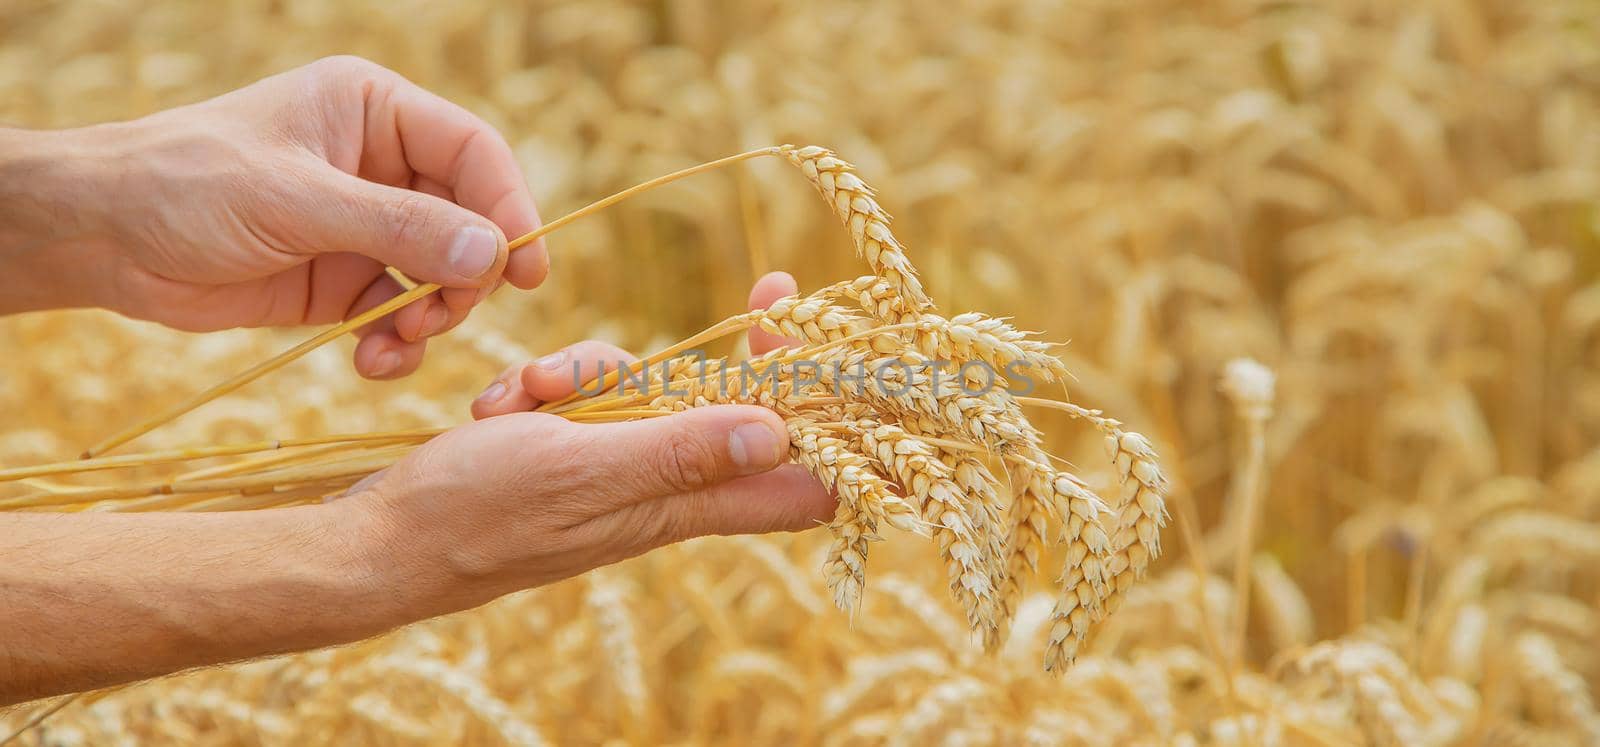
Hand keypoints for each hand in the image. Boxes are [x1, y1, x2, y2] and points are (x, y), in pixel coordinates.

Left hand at [0, 56, 545, 378]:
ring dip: (432, 317)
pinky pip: (401, 315)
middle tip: (440, 315)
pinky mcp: (344, 282)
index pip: (473, 153)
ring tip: (396, 343)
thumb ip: (399, 227)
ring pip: (442, 276)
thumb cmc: (189, 185)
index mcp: (375, 112)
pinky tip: (372, 361)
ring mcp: (366, 226)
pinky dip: (398, 343)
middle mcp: (382, 166)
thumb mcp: (297, 199)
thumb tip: (492, 256)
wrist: (105, 239)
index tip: (526, 269)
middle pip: (470, 221)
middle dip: (465, 275)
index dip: (508, 207)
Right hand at [341, 272, 828, 606]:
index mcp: (683, 505)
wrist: (381, 544)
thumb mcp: (578, 469)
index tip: (847, 355)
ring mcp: (620, 472)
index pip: (805, 483)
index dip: (839, 426)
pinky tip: (503, 404)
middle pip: (743, 415)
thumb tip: (778, 433)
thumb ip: (676, 451)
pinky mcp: (576, 456)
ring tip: (529, 393)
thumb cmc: (475, 515)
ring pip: (658, 393)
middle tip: (770, 290)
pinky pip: (593, 399)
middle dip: (735, 357)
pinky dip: (554, 386)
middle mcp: (666, 493)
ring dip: (601, 371)